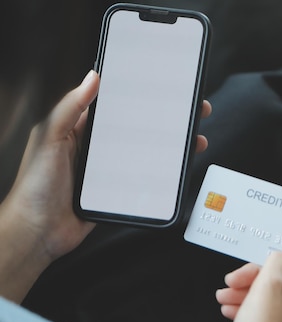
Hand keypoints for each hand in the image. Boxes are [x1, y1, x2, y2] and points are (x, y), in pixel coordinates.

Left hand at [0, 70, 211, 301]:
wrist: (39, 232)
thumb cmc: (35, 186)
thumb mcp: (49, 139)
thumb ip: (69, 108)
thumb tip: (92, 78)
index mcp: (81, 131)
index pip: (117, 108)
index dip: (142, 98)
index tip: (165, 90)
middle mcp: (98, 150)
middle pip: (140, 131)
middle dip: (168, 122)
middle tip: (193, 113)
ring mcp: (110, 173)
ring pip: (148, 155)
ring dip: (172, 149)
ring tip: (195, 141)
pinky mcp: (118, 194)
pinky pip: (145, 181)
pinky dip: (163, 176)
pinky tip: (178, 170)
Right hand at [217, 249, 281, 321]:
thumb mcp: (269, 286)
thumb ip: (278, 262)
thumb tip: (281, 256)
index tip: (270, 249)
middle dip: (258, 274)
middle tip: (236, 277)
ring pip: (276, 296)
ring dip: (248, 290)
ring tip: (225, 295)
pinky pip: (269, 315)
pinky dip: (250, 308)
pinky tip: (229, 309)